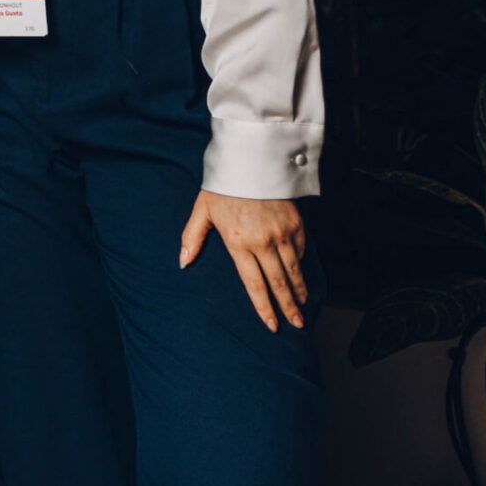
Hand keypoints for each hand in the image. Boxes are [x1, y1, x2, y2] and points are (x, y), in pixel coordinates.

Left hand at [181, 191, 308, 331]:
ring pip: (294, 269)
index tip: (272, 325)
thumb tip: (183, 262)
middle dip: (288, 306)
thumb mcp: (202, 210)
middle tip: (297, 324)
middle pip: (279, 282)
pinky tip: (301, 276)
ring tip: (302, 306)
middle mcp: (263, 242)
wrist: (251, 160)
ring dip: (299, 290)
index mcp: (238, 242)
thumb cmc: (222, 186)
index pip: (253, 284)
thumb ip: (193, 237)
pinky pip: (300, 250)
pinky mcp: (296, 223)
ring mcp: (282, 233)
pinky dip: (301, 265)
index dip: (263, 307)